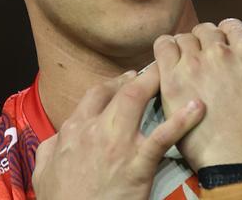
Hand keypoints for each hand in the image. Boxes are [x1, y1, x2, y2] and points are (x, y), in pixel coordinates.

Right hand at [32, 65, 204, 199]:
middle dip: (140, 76)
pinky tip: (197, 108)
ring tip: (174, 71)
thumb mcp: (44, 171)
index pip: (96, 95)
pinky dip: (181, 120)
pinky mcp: (138, 164)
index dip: (114, 84)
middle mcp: (95, 130)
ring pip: (136, 99)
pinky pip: (162, 136)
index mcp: (74, 130)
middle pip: (120, 90)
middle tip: (154, 69)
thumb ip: (50, 149)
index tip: (126, 79)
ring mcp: (118, 144)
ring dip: (156, 81)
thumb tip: (56, 138)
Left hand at [153, 19, 241, 170]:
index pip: (231, 26)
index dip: (227, 36)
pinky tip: (169, 63)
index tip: (224, 50)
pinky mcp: (172, 78)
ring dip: (186, 47)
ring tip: (187, 65)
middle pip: (206, 30)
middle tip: (205, 61)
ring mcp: (193, 63)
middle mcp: (219, 52)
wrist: (239, 159)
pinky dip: (166, 50)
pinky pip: (163, 47)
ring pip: (184, 37)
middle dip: (206, 41)